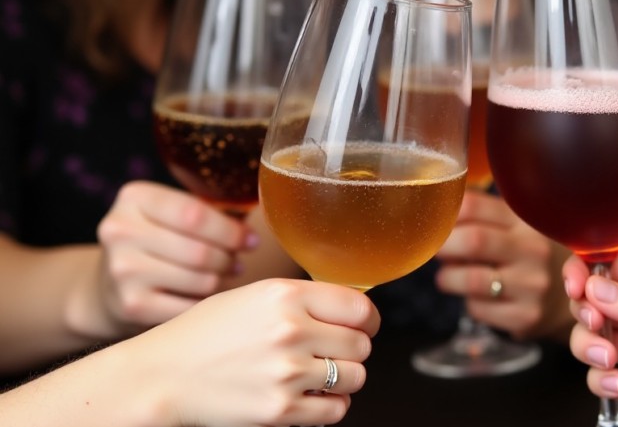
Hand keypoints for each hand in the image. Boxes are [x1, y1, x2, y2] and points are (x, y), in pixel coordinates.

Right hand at [90, 181, 257, 336]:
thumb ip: (208, 213)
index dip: (231, 231)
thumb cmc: (155, 243)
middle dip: (229, 258)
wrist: (108, 287)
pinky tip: (203, 296)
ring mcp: (122, 270)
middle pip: (201, 250)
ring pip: (201, 280)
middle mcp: (120, 230)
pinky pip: (191, 307)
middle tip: (238, 262)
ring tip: (222, 276)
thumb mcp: (168, 215)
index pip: (195, 214)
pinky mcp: (130, 304)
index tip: (251, 241)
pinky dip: (205, 303)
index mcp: (134, 198)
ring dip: (221, 280)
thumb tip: (257, 228)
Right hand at [129, 278, 379, 426]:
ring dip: (344, 377)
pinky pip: (336, 410)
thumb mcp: (252, 297)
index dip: (367, 318)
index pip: (360, 307)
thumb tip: (349, 307)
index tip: (362, 325)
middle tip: (333, 351)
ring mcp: (287, 373)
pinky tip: (309, 395)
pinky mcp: (280, 410)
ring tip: (318, 374)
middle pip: (361, 343)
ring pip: (355, 377)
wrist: (161, 376)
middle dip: (353, 348)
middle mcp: (291, 331)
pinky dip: (330, 405)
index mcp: (285, 295)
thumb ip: (301, 299)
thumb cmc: (204, 333)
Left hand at [435, 189, 571, 339]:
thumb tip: (436, 207)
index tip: (437, 223)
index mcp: (525, 219)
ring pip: (471, 279)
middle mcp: (534, 249)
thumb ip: (482, 213)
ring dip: (447, 278)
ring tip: (447, 276)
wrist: (575, 300)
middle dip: (443, 246)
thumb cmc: (530, 255)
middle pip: (473, 241)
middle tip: (437, 251)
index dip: (446, 214)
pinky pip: (478, 308)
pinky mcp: (527, 316)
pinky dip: (467, 302)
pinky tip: (475, 297)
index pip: (473, 206)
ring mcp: (533, 284)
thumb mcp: (516, 226)